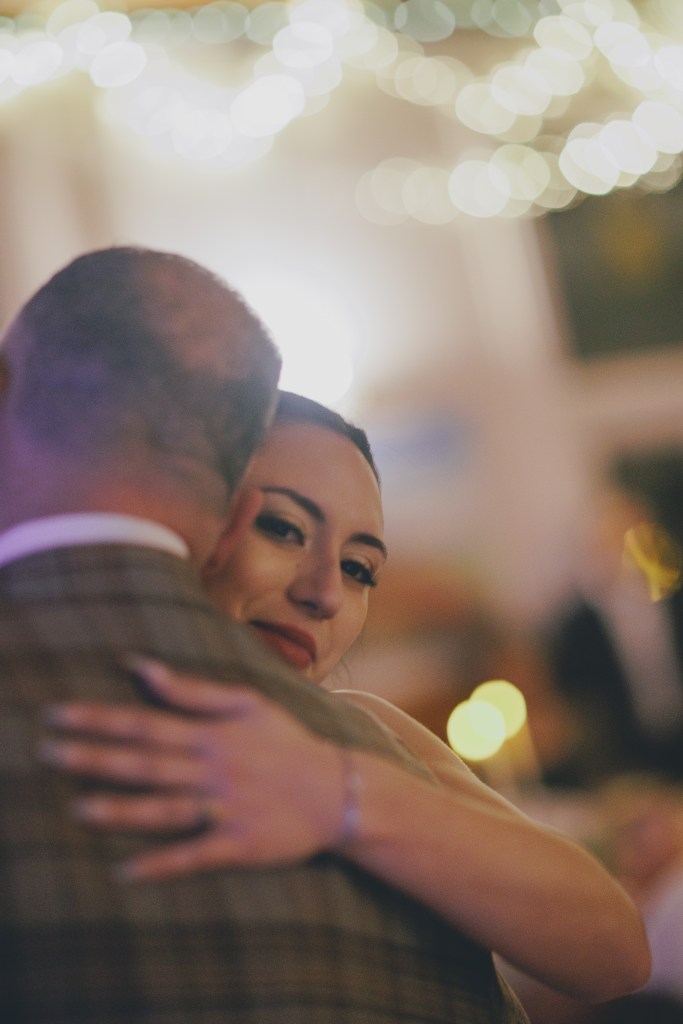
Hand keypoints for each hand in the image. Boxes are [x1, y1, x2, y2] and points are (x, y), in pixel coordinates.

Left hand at [38, 658, 348, 880]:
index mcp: (212, 733)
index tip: (58, 714)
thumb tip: (139, 666)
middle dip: (96, 758)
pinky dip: (163, 864)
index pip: (146, 721)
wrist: (337, 790)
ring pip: (167, 809)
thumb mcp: (247, 703)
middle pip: (147, 763)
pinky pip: (196, 856)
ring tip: (80, 811)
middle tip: (48, 753)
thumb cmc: (286, 742)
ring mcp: (227, 808)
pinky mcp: (239, 846)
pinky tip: (127, 872)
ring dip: (123, 810)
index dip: (100, 717)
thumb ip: (192, 689)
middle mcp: (214, 769)